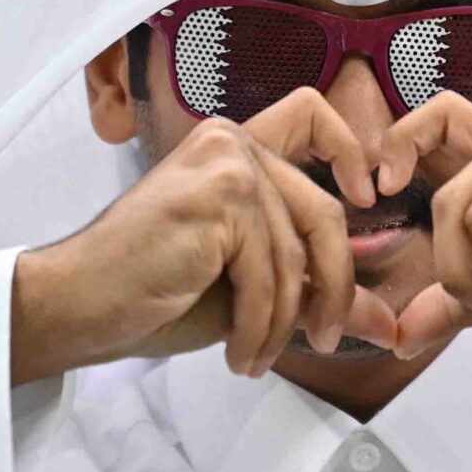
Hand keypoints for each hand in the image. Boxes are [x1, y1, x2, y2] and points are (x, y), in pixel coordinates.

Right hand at [12, 90, 398, 380]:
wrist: (79, 305)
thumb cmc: (149, 292)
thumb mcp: (251, 291)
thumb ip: (318, 292)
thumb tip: (392, 322)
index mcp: (232, 148)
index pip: (310, 114)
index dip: (351, 149)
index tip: (370, 199)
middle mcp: (229, 143)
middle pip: (324, 212)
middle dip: (332, 287)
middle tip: (322, 339)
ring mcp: (224, 165)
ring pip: (296, 255)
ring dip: (282, 323)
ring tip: (256, 357)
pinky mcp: (217, 199)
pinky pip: (268, 276)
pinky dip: (259, 327)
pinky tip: (239, 354)